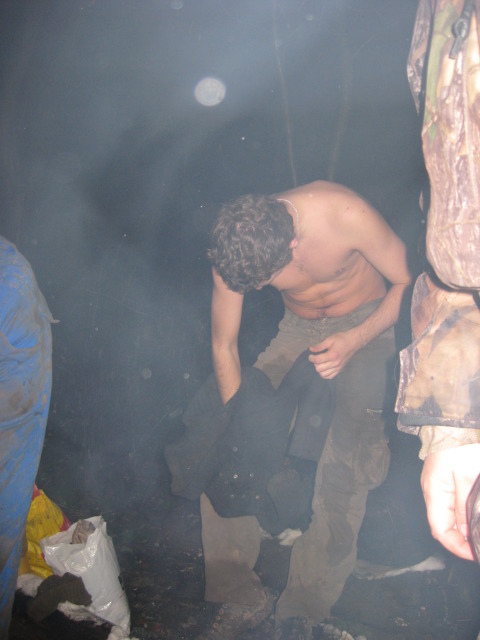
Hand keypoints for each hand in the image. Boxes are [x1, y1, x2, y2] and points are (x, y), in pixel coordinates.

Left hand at [308, 331, 356, 378]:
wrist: (353, 342)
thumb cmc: (341, 339)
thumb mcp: (329, 340)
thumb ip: (319, 346)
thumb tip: (310, 349)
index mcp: (332, 355)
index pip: (317, 360)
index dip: (311, 358)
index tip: (310, 355)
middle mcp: (335, 363)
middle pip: (319, 369)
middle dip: (315, 363)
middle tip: (316, 358)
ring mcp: (338, 367)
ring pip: (323, 374)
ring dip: (319, 369)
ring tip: (320, 363)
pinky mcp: (340, 369)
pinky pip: (330, 377)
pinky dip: (325, 374)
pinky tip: (324, 368)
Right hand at [421, 444, 479, 560]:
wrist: (455, 423)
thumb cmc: (459, 446)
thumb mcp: (467, 477)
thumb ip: (465, 506)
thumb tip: (467, 532)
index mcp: (435, 493)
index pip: (440, 530)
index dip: (457, 547)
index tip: (475, 554)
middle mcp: (433, 492)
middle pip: (444, 526)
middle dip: (462, 541)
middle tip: (478, 547)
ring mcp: (439, 486)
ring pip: (450, 517)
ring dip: (464, 530)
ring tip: (478, 537)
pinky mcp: (446, 480)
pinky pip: (453, 505)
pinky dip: (464, 516)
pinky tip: (474, 520)